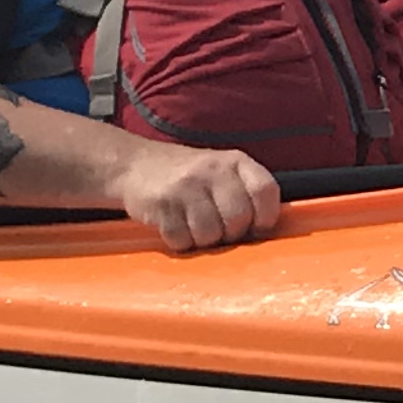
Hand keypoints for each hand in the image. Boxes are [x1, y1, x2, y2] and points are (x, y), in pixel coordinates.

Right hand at [103, 135, 284, 252]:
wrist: (136, 165)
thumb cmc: (190, 177)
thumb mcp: (223, 172)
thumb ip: (246, 193)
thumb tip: (265, 232)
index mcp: (236, 162)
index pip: (265, 190)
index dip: (265, 216)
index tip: (256, 226)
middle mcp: (213, 170)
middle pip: (238, 218)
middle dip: (230, 233)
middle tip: (218, 228)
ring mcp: (186, 186)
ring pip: (210, 234)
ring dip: (203, 239)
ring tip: (194, 225)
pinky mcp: (162, 204)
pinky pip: (182, 240)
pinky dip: (180, 241)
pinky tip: (175, 225)